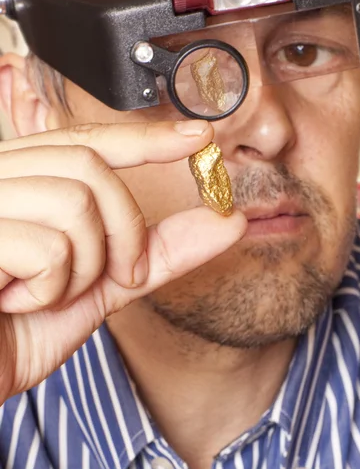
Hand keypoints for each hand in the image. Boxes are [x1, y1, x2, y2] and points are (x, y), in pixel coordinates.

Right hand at [0, 120, 246, 402]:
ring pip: (74, 204)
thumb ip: (159, 250)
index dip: (145, 138)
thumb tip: (228, 220)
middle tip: (118, 277)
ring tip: (43, 295)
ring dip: (84, 268)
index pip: (88, 142)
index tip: (198, 137)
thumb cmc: (20, 330)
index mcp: (21, 181)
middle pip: (91, 168)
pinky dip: (49, 290)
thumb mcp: (101, 284)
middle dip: (125, 231)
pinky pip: (47, 248)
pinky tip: (13, 303)